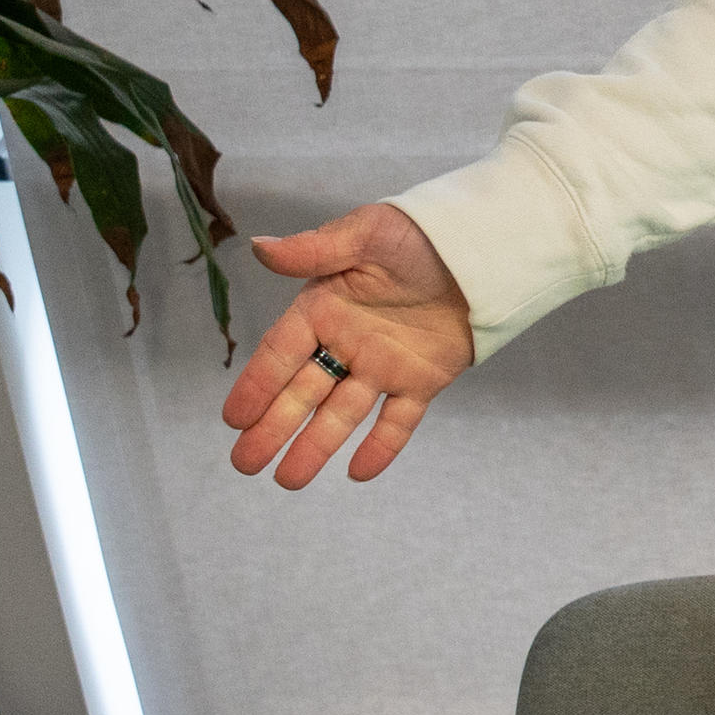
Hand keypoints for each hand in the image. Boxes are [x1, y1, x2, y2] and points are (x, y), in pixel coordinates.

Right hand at [222, 203, 474, 485]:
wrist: (481, 248)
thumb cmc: (417, 234)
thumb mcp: (365, 234)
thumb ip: (314, 250)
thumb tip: (259, 248)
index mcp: (323, 307)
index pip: (281, 353)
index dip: (256, 385)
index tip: (233, 419)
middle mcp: (346, 341)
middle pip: (303, 392)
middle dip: (273, 428)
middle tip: (244, 464)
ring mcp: (383, 365)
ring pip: (342, 414)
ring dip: (316, 446)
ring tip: (287, 480)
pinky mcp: (421, 380)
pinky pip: (398, 420)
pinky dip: (382, 446)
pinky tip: (358, 474)